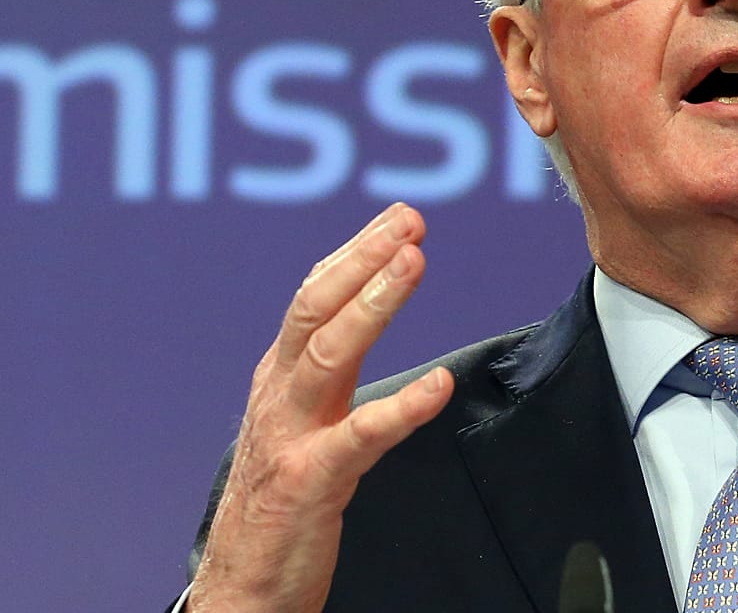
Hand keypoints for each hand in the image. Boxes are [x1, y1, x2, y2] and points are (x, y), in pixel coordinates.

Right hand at [186, 203, 453, 611]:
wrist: (243, 584)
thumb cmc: (283, 499)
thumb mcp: (303, 420)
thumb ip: (328, 371)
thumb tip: (364, 317)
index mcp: (280, 377)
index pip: (313, 297)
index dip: (356, 253)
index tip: (401, 217)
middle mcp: (278, 395)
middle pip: (314, 308)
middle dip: (362, 259)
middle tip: (410, 222)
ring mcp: (290, 435)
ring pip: (328, 354)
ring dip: (373, 304)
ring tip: (414, 264)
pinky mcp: (309, 481)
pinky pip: (360, 437)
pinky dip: (401, 408)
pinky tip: (438, 385)